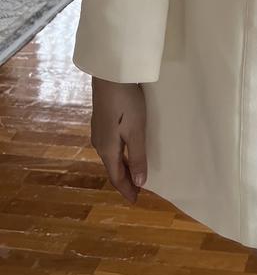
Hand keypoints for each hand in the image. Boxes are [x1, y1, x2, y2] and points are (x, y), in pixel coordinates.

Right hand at [89, 77, 147, 203]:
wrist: (111, 74)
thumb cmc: (126, 103)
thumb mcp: (136, 131)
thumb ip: (138, 157)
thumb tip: (140, 183)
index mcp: (107, 149)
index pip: (116, 176)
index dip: (126, 189)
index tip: (136, 200)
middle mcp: (99, 142)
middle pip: (112, 167)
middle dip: (125, 179)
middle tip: (138, 189)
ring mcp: (98, 130)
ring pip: (111, 156)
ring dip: (122, 166)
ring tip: (135, 172)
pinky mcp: (101, 119)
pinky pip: (111, 145)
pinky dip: (120, 154)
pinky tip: (127, 150)